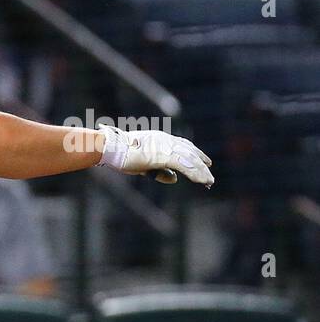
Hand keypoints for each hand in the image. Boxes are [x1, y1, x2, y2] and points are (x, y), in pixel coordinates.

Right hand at [98, 126, 213, 186]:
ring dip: (201, 171)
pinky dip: (195, 173)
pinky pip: (185, 165)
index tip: (203, 160)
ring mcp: (166, 147)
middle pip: (190, 151)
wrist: (111, 148)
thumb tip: (175, 179)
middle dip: (201, 163)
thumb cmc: (120, 155)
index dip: (194, 153)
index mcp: (160, 139)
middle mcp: (166, 140)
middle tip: (209, 174)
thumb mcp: (144, 166)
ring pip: (190, 159)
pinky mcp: (164, 156)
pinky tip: (203, 181)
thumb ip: (160, 172)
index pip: (182, 145)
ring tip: (209, 182)